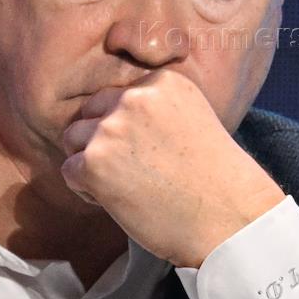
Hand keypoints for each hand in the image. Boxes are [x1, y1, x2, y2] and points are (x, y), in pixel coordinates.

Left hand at [59, 69, 285, 267]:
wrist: (228, 217)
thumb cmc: (216, 179)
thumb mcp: (193, 119)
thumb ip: (155, 109)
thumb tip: (112, 117)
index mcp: (162, 81)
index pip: (118, 96)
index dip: (125, 125)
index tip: (147, 150)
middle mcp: (134, 97)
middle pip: (91, 113)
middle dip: (102, 140)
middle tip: (131, 170)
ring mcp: (112, 129)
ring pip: (73, 139)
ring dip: (90, 162)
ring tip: (125, 185)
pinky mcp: (95, 163)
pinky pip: (69, 171)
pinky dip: (86, 189)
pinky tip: (120, 200)